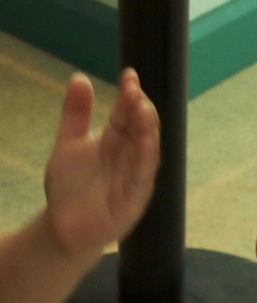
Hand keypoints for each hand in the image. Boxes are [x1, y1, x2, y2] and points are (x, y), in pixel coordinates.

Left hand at [43, 69, 159, 258]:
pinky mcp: (135, 197)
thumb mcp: (68, 144)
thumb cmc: (69, 186)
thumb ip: (76, 113)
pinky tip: (145, 144)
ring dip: (148, 129)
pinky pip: (143, 176)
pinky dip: (146, 159)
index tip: (129, 74)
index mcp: (117, 138)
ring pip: (148, 148)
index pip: (128, 111)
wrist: (62, 228)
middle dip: (140, 107)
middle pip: (142, 126)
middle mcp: (131, 153)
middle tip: (134, 91)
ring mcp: (136, 175)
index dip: (130, 93)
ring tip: (143, 110)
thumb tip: (79, 77)